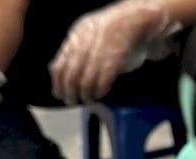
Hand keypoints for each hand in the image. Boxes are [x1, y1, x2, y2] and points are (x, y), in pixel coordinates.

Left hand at [49, 0, 179, 104]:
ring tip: (88, 99)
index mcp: (76, 37)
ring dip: (86, 94)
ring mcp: (99, 50)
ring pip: (85, 80)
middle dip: (70, 92)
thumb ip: (77, 54)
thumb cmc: (116, 33)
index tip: (60, 93)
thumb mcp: (91, 38)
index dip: (58, 83)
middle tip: (73, 101)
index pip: (59, 64)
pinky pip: (103, 79)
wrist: (138, 19)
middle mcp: (85, 43)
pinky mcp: (115, 58)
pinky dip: (100, 90)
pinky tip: (100, 94)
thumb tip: (65, 73)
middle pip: (70, 75)